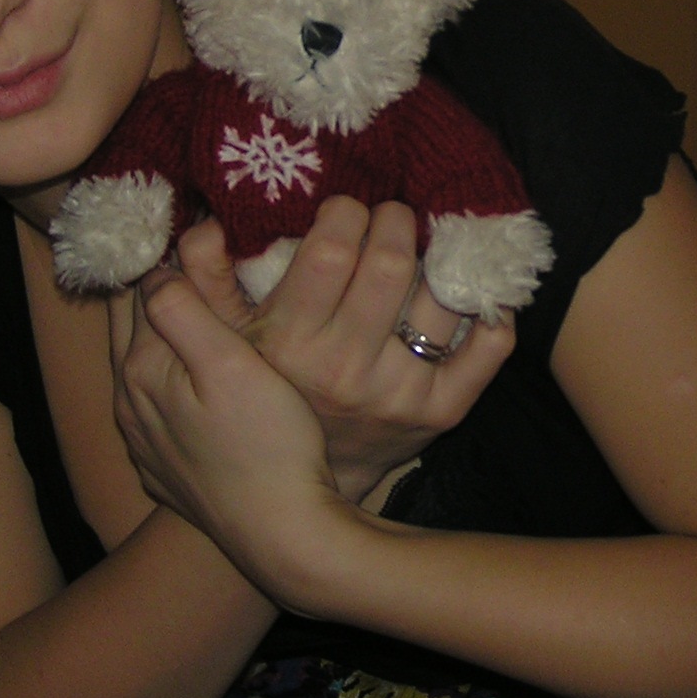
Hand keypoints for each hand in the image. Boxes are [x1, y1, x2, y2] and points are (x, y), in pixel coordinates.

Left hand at [112, 259, 345, 588]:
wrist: (282, 535)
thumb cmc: (269, 444)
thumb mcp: (231, 365)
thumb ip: (184, 312)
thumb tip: (158, 269)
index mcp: (142, 370)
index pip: (140, 289)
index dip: (165, 251)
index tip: (195, 223)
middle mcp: (129, 404)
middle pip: (130, 323)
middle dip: (155, 284)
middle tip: (192, 248)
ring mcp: (144, 440)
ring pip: (141, 362)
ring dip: (161, 327)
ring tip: (196, 294)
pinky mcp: (165, 466)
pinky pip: (156, 401)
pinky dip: (169, 372)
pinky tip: (197, 368)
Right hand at [172, 199, 515, 503]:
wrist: (302, 489)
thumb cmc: (266, 392)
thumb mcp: (223, 340)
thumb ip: (204, 280)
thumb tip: (203, 224)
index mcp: (291, 342)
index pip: (332, 251)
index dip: (347, 212)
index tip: (346, 208)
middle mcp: (347, 367)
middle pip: (392, 263)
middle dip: (396, 220)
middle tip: (391, 216)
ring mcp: (399, 392)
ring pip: (442, 296)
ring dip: (442, 253)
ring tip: (428, 243)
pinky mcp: (442, 412)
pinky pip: (488, 347)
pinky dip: (493, 309)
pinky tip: (472, 286)